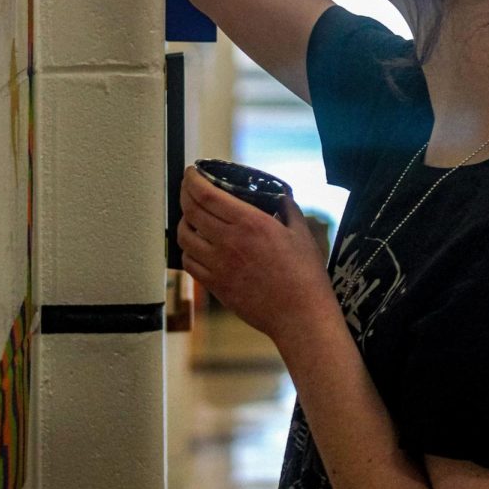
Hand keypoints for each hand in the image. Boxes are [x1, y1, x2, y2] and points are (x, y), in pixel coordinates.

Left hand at [177, 166, 337, 344]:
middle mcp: (229, 242)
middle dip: (185, 193)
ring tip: (191, 215)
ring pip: (185, 237)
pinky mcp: (216, 286)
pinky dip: (188, 249)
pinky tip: (196, 245)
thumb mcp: (301, 232)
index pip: (208, 195)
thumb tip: (280, 196)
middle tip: (188, 186)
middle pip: (191, 211)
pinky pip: (189, 263)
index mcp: (250, 223)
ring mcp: (219, 266)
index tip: (191, 172)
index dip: (193, 180)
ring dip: (184, 221)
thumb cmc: (305, 276)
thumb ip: (287, 208)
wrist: (300, 316)